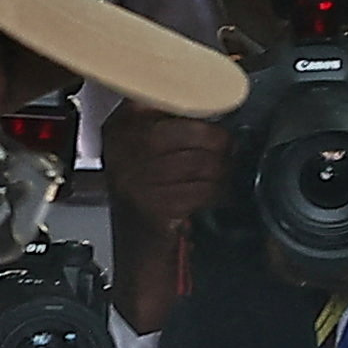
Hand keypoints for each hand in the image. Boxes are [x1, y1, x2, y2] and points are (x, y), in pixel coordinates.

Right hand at [100, 105, 232, 330]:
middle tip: (225, 152)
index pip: (164, 90)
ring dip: (221, 171)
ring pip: (202, 160)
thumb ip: (172, 119)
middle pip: (192, 127)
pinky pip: (203, 188)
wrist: (140, 258)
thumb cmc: (150, 201)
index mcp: (122, 125)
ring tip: (219, 178)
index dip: (200, 93)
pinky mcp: (153, 204)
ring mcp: (135, 176)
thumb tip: (218, 89)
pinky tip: (213, 197)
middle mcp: (123, 146)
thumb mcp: (149, 152)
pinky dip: (217, 194)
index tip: (222, 96)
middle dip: (218, 143)